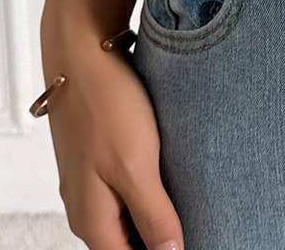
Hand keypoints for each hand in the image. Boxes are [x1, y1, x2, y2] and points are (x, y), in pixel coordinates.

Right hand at [41, 28, 181, 249]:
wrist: (82, 53)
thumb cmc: (108, 106)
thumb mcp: (136, 166)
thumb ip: (152, 215)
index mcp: (93, 221)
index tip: (199, 238)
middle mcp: (86, 209)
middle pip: (126, 245)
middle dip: (160, 241)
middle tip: (202, 221)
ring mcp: (89, 183)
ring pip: (126, 219)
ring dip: (155, 218)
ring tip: (193, 205)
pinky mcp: (98, 159)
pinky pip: (125, 192)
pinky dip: (148, 194)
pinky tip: (172, 179)